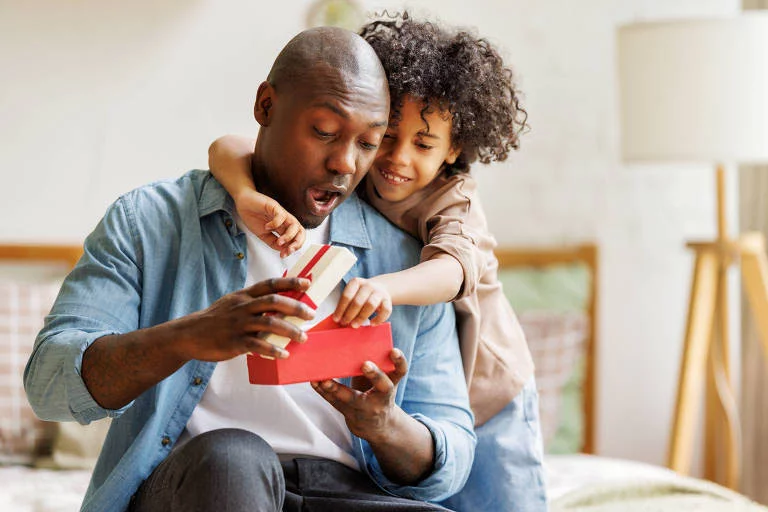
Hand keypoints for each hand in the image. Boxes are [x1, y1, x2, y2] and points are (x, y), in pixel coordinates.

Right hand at [180, 277, 314, 360]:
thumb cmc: (216, 320)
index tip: (308, 283)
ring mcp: (238, 324)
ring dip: (290, 330)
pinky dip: (273, 350)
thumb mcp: (233, 303)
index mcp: (243, 296)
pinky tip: (284, 354)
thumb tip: (280, 303)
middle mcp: (242, 307)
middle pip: (273, 301)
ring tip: (303, 338)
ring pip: (269, 323)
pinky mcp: (234, 342)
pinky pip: (257, 345)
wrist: (188, 335)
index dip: (290, 282)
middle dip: (295, 307)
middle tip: (311, 314)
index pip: (270, 284)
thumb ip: (253, 302)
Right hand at [235, 189, 305, 257]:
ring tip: (279, 241)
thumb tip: (283, 250)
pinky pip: (281, 216)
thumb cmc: (253, 217)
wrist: (243, 204)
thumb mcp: (263, 235)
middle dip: (297, 243)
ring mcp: (281, 213)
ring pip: (294, 224)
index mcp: (284, 228)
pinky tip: (267, 227)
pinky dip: (276, 224)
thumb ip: (273, 243)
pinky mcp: (274, 206)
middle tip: (288, 250)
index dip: (293, 248)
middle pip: (300, 231)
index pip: (296, 238)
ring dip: (289, 236)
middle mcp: (285, 221)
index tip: (283, 255)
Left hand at [311, 349, 406, 442]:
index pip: (400, 372)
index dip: (399, 361)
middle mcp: (382, 397)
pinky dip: (323, 391)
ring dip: (336, 388)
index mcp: (391, 384)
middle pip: (383, 387)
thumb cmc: (377, 392)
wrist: (375, 423)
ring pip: (351, 398)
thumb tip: (360, 332)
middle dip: (375, 375)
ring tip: (324, 379)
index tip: (393, 350)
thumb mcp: (384, 379)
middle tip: (365, 364)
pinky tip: (314, 382)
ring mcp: (366, 406)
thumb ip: (376, 362)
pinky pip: (334, 402)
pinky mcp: (349, 412)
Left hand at [333, 277, 391, 327]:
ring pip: (370, 305)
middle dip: (350, 314)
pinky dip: (379, 319)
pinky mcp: (388, 300)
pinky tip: (372, 324)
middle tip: (345, 323)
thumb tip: (338, 319)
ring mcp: (379, 292)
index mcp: (356, 282)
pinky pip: (385, 310)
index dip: (341, 308)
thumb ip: (347, 304)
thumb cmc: (361, 294)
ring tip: (355, 325)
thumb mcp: (353, 293)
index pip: (347, 295)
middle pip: (358, 301)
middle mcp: (368, 285)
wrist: (380, 287)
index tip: (336, 319)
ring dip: (361, 317)